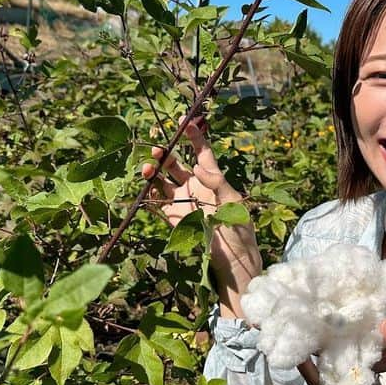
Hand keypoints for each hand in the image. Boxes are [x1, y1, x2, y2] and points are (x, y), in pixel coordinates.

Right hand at [141, 118, 261, 317]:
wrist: (233, 262)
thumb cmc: (240, 232)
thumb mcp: (234, 204)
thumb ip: (217, 183)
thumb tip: (199, 166)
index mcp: (214, 179)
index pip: (202, 152)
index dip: (193, 136)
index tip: (184, 121)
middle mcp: (196, 187)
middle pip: (177, 163)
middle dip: (167, 154)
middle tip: (158, 148)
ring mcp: (183, 202)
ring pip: (164, 180)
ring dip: (155, 172)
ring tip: (147, 168)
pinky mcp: (173, 219)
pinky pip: (157, 202)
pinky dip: (149, 193)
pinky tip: (146, 187)